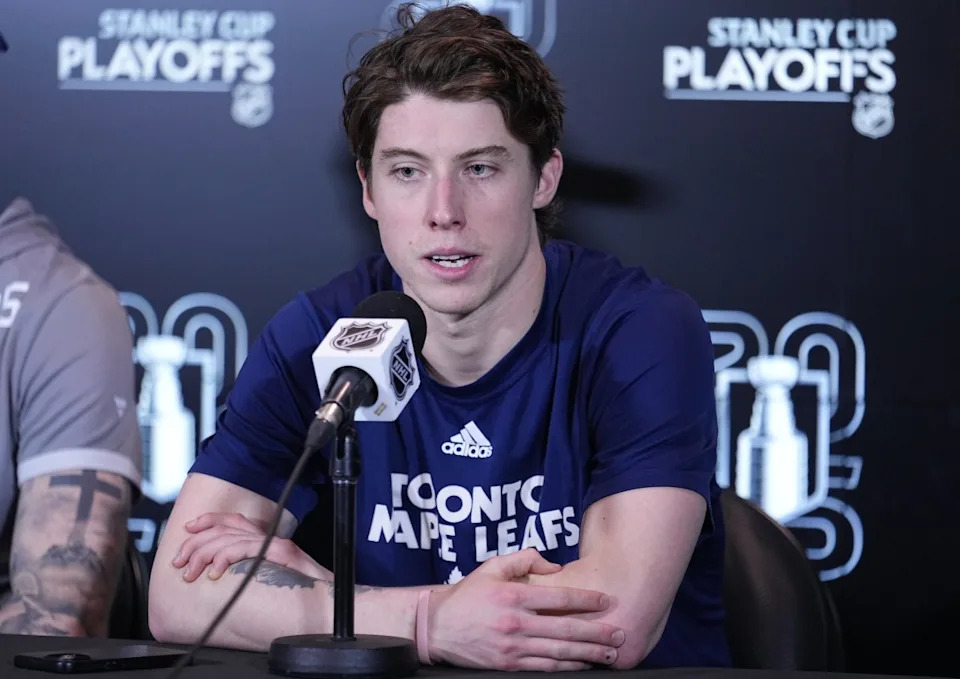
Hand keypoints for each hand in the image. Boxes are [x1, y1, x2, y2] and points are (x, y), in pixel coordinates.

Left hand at [171, 512, 332, 581]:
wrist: (329, 602)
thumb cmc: (301, 594)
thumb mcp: (270, 578)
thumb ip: (250, 569)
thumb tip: (219, 574)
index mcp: (267, 540)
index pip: (234, 519)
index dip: (209, 520)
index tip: (189, 529)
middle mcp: (270, 538)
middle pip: (226, 527)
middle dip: (195, 543)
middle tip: (180, 562)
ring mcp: (276, 545)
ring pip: (230, 537)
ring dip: (203, 554)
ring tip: (191, 573)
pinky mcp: (281, 554)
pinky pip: (245, 548)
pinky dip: (225, 557)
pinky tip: (215, 572)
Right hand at [428, 548, 624, 670]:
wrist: (437, 627)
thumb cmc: (467, 595)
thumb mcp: (492, 567)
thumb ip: (524, 560)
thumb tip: (554, 566)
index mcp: (514, 595)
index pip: (558, 598)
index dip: (586, 599)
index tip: (606, 600)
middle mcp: (516, 623)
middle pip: (565, 629)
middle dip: (596, 633)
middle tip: (619, 635)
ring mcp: (513, 647)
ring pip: (559, 653)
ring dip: (587, 654)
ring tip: (609, 655)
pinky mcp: (508, 665)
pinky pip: (544, 668)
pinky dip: (566, 667)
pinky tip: (582, 666)